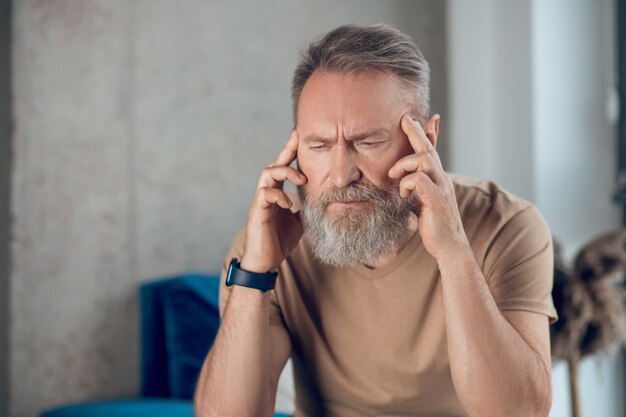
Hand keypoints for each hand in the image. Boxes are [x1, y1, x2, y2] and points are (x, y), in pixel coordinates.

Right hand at [241, 130, 307, 271]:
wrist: (266, 262)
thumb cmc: (279, 241)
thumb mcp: (299, 222)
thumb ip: (305, 208)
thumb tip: (322, 200)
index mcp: (277, 194)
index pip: (283, 168)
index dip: (290, 152)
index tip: (300, 136)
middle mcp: (267, 194)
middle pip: (274, 165)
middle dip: (286, 151)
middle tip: (298, 140)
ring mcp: (260, 202)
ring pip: (267, 174)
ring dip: (284, 172)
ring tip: (301, 178)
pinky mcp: (257, 213)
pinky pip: (264, 194)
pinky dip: (278, 195)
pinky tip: (289, 204)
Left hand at [388, 114, 468, 260]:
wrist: (449, 247)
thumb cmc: (435, 227)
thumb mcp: (424, 203)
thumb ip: (418, 190)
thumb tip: (408, 183)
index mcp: (438, 179)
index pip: (433, 151)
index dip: (427, 133)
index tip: (418, 118)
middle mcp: (442, 179)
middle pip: (429, 149)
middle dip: (416, 132)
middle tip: (404, 119)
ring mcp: (441, 188)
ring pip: (424, 160)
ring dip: (404, 164)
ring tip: (393, 176)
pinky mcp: (436, 199)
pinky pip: (419, 179)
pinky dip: (407, 183)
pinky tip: (404, 195)